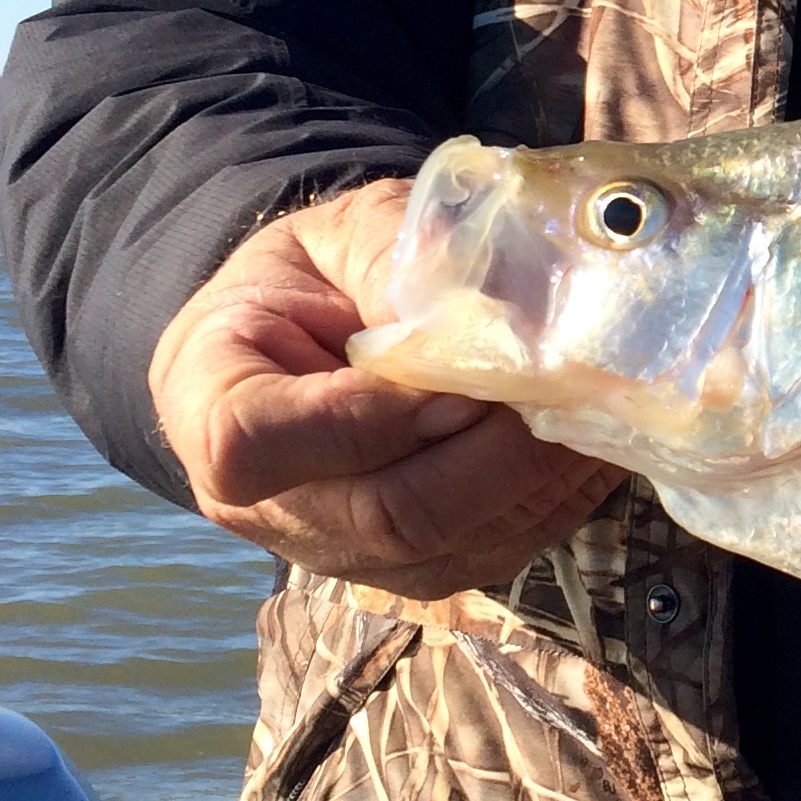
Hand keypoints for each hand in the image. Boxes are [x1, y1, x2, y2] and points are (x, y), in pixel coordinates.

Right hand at [149, 181, 619, 597]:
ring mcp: (343, 549)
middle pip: (384, 514)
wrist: (321, 323)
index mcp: (208, 401)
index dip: (369, 416)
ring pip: (454, 543)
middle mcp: (264, 504)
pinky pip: (498, 552)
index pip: (258, 444)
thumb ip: (401, 260)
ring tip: (592, 399)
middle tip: (560, 381)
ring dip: (539, 473)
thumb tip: (493, 315)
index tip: (452, 364)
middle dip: (492, 447)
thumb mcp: (349, 231)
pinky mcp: (418, 568)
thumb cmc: (323, 270)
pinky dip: (558, 495)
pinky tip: (588, 434)